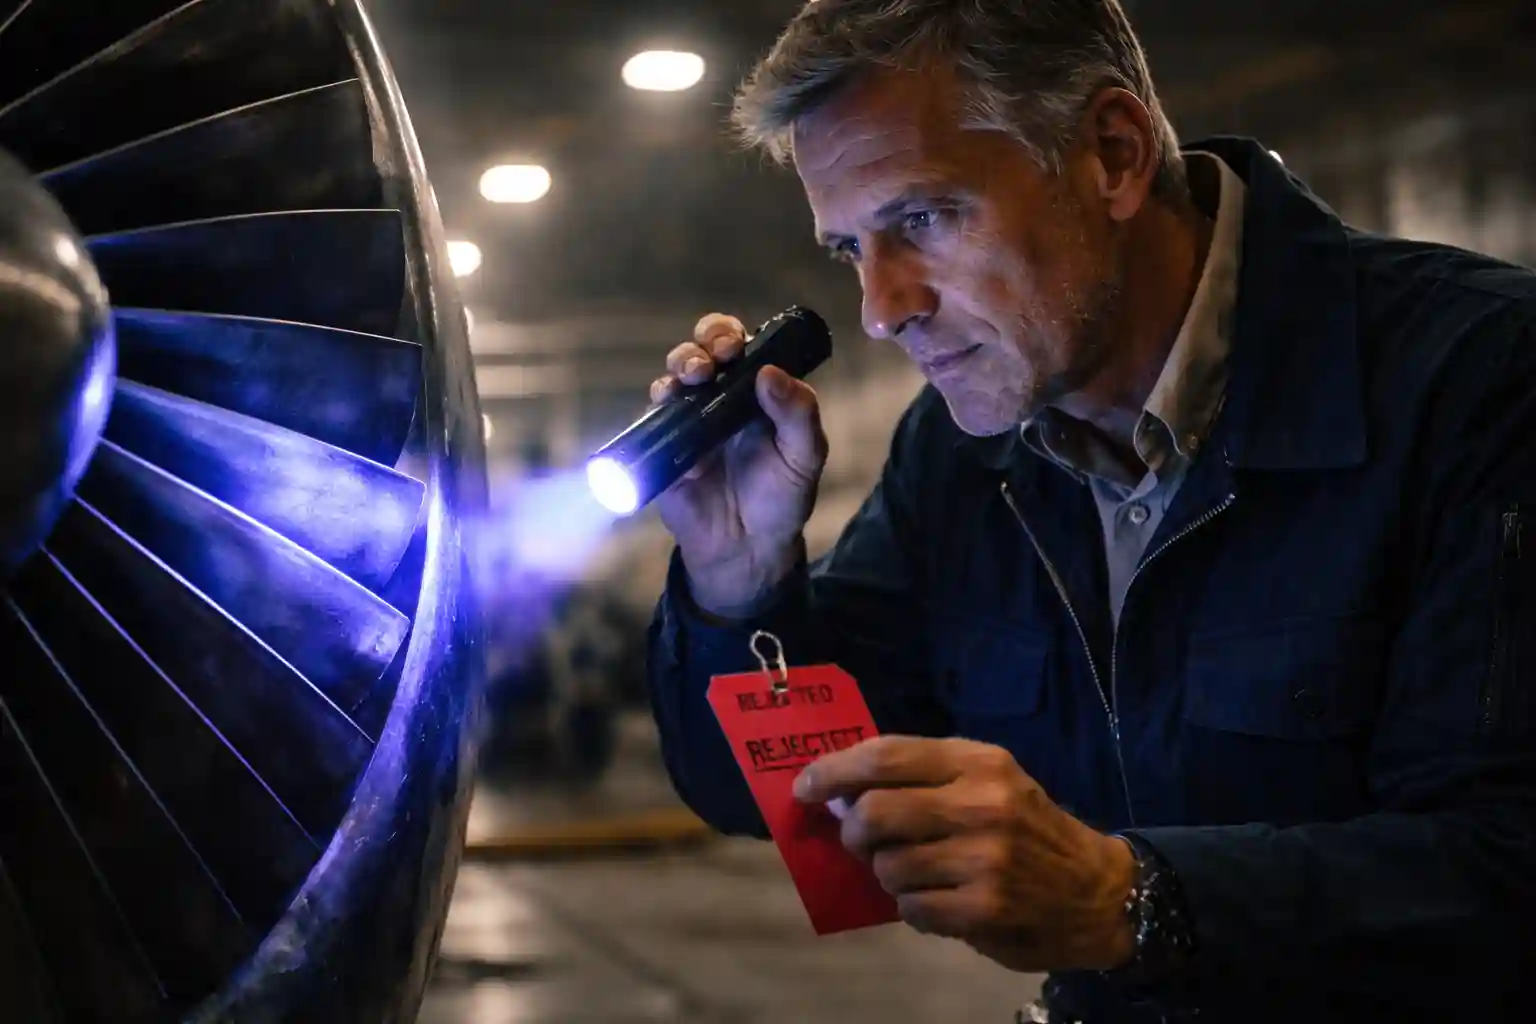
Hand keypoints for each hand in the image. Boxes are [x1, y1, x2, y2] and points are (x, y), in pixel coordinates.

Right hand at [651, 313, 828, 615]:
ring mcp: (686, 423)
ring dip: (677, 369)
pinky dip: (658, 412)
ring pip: (671, 379)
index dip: (728, 335)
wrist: (749, 547)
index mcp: (752, 393)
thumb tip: (770, 372)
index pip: (736, 346)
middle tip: (711, 361)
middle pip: (698, 352)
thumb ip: (798, 413)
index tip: (734, 346)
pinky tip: (673, 417)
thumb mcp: (804, 456)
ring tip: (691, 381)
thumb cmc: (781, 498)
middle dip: (700, 345)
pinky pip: (651, 421)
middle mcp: (716, 400)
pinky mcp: (663, 450)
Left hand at [793, 736, 1137, 973]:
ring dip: (886, 875)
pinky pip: (911, 908)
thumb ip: (922, 779)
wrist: (1097, 890)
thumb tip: (838, 791)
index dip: (833, 771)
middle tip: (858, 841)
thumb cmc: (1026, 828)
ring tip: (914, 872)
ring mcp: (986, 857)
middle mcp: (983, 802)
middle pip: (874, 812)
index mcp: (978, 761)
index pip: (885, 757)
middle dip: (852, 831)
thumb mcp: (987, 781)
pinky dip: (912, 908)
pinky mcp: (986, 907)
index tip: (804, 787)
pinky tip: (938, 901)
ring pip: (887, 866)